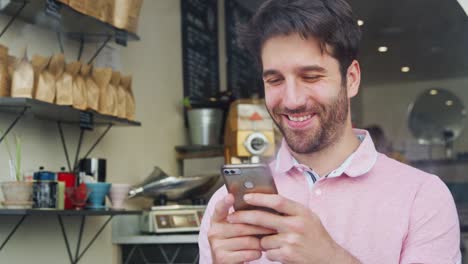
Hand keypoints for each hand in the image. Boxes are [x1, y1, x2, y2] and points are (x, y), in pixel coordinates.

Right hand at [208, 194, 275, 263]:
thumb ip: (241, 219)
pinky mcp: (223, 258)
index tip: (231, 196)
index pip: (219, 208)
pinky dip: (256, 253)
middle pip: (242, 226)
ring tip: (266, 242)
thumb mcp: (235, 229)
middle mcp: (214, 232)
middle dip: (261, 228)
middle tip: (274, 227)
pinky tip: (258, 253)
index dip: (225, 202)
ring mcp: (217, 246)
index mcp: (217, 221)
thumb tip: (260, 206)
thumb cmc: (236, 244)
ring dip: (260, 243)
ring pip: (248, 241)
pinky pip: (247, 253)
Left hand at [226, 194, 359, 263]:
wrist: (329, 258)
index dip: (259, 198)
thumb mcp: (308, 217)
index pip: (277, 201)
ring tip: (278, 242)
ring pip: (263, 239)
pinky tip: (282, 252)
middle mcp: (297, 225)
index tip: (245, 197)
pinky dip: (271, 253)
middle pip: (263, 218)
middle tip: (232, 217)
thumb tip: (265, 201)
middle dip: (244, 217)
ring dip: (264, 241)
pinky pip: (268, 252)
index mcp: (301, 212)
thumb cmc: (315, 235)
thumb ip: (289, 210)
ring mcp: (292, 241)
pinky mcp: (287, 255)